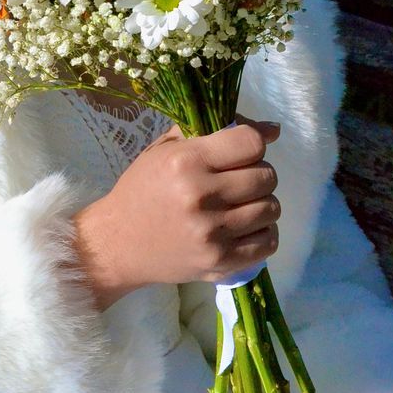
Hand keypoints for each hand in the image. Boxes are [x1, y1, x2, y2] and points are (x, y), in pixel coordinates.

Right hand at [72, 116, 281, 310]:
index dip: (254, 142)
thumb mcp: (166, 148)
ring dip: (261, 202)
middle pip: (266, 176)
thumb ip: (213, 131)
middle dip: (258, 171)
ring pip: (272, 208)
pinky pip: (269, 242)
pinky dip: (263, 231)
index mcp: (186, 162)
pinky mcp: (221, 263)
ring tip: (240, 202)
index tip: (242, 149)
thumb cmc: (143, 188)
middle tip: (238, 177)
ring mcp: (213, 234)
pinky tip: (244, 226)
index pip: (250, 143)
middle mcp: (202, 196)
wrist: (119, 242)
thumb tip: (272, 130)